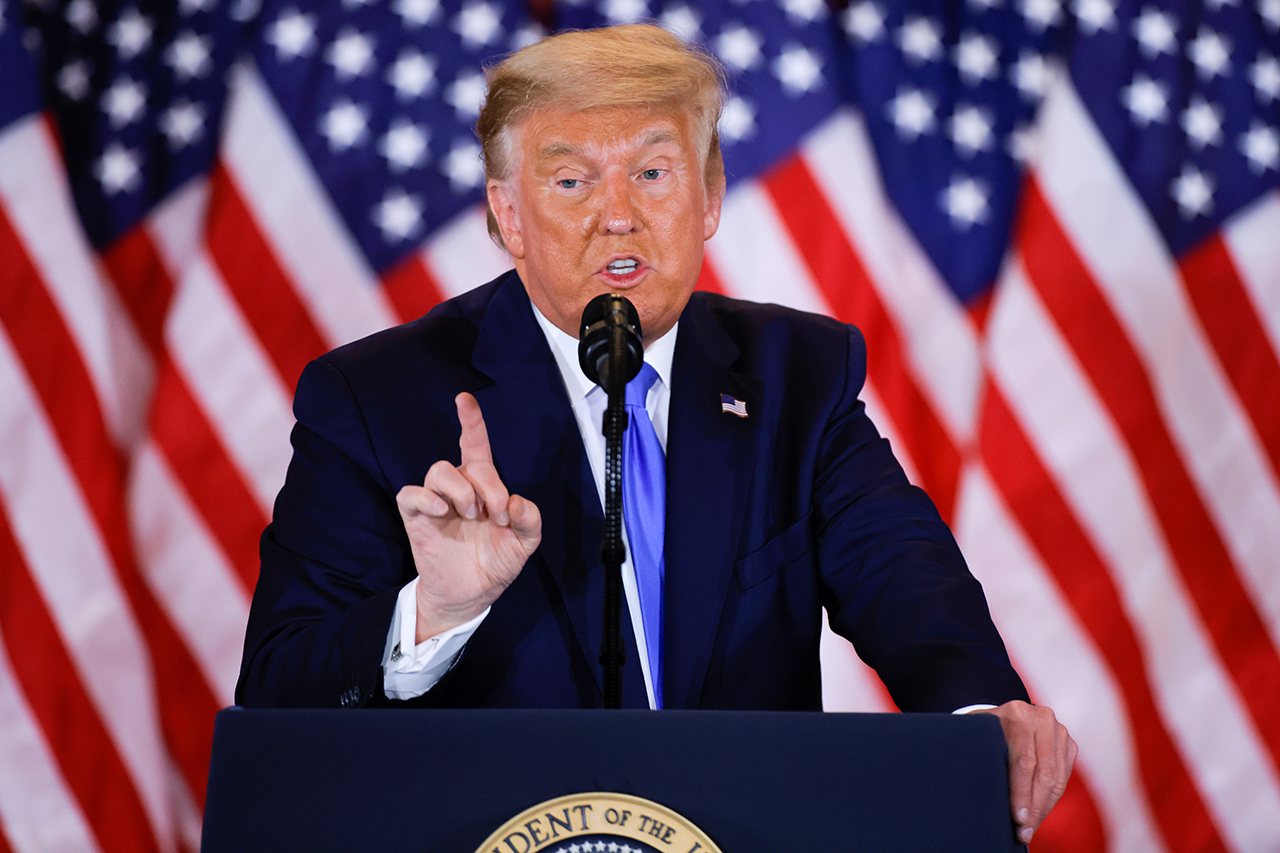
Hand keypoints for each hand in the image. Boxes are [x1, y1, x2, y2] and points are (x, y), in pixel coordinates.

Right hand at [396, 392, 541, 641]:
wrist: (471, 595)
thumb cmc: (495, 562)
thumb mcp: (525, 543)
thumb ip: (531, 520)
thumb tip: (516, 503)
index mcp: (483, 487)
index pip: (475, 445)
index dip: (471, 421)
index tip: (464, 400)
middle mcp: (458, 488)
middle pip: (467, 464)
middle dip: (489, 486)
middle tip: (497, 516)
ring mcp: (435, 502)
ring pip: (439, 470)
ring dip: (461, 490)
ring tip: (472, 515)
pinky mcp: (416, 517)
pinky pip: (411, 493)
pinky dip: (426, 497)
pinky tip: (442, 511)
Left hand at [976, 700, 1075, 845]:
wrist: (1005, 714)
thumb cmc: (985, 729)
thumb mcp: (977, 733)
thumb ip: (978, 750)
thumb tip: (974, 786)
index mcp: (1017, 714)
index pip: (1024, 761)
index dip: (1021, 793)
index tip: (1018, 818)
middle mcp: (1042, 719)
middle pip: (1044, 773)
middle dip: (1034, 807)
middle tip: (1024, 831)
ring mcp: (1059, 731)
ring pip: (1056, 779)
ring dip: (1043, 808)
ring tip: (1030, 829)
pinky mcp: (1069, 744)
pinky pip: (1063, 779)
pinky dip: (1051, 800)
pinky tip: (1039, 813)